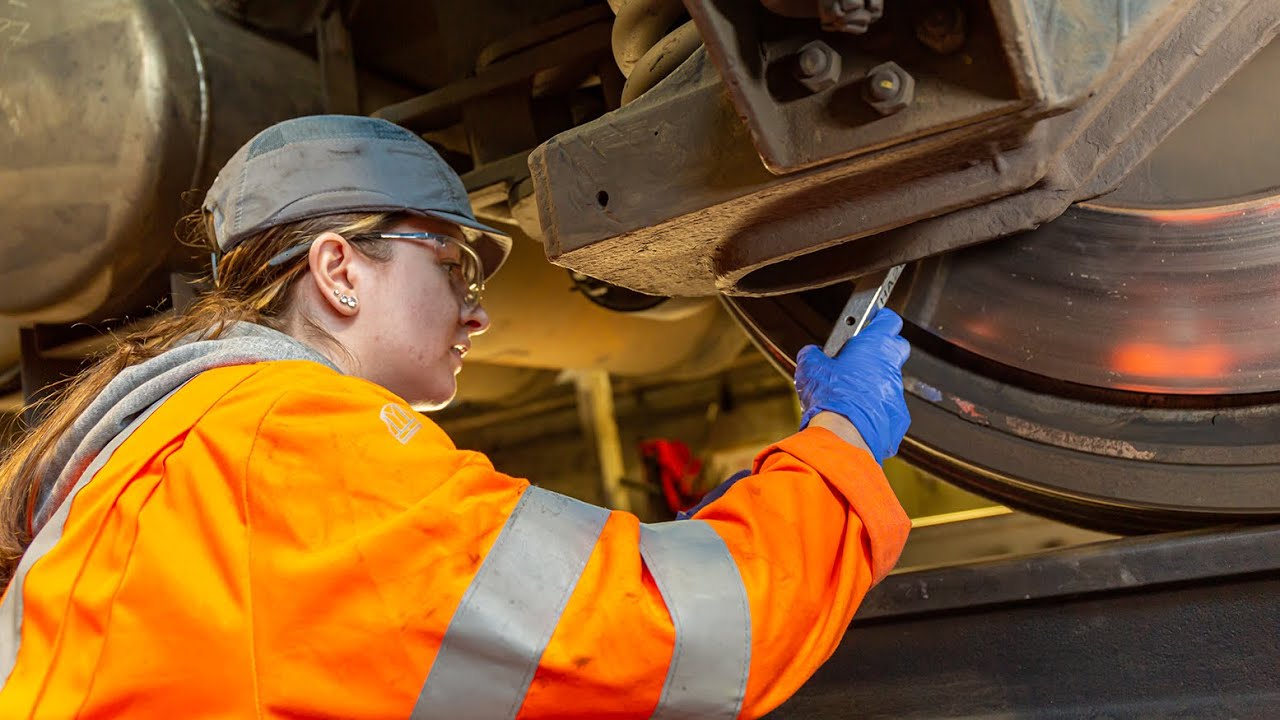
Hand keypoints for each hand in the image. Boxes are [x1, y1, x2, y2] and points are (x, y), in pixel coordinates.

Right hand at [795, 309, 910, 462]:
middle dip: (882, 349)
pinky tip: (857, 413)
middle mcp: (891, 366)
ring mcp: (896, 391)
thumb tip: (812, 353)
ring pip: (890, 379)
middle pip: (897, 347)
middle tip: (860, 356)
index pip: (888, 320)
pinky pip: (888, 405)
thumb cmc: (831, 398)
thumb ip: (813, 355)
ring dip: (874, 381)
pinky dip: (876, 407)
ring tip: (852, 392)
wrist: (844, 435)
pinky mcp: (898, 415)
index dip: (878, 320)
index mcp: (874, 346)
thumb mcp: (811, 368)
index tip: (868, 322)